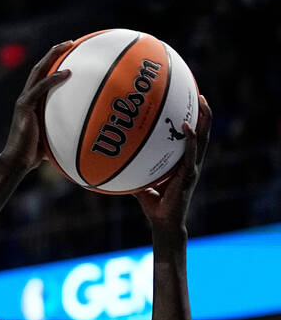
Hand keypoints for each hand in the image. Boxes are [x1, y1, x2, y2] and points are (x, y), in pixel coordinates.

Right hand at [3, 42, 71, 172]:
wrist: (17, 161)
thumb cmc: (34, 153)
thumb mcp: (52, 136)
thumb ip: (62, 129)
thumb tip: (83, 133)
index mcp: (31, 101)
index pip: (42, 76)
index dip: (53, 62)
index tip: (69, 53)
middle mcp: (26, 97)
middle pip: (40, 67)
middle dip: (54, 53)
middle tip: (70, 42)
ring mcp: (24, 100)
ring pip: (38, 71)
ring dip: (53, 56)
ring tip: (69, 46)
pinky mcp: (24, 107)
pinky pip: (41, 88)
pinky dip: (53, 79)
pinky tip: (67, 73)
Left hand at [136, 95, 210, 231]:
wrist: (163, 223)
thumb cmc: (155, 206)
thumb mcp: (142, 184)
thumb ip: (134, 171)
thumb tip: (115, 161)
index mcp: (183, 164)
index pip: (192, 139)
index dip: (194, 122)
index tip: (191, 103)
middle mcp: (192, 163)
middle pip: (202, 134)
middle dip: (204, 115)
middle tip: (200, 95)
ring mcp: (192, 169)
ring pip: (203, 140)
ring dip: (204, 121)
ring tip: (201, 103)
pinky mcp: (189, 176)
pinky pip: (191, 154)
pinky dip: (190, 140)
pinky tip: (187, 126)